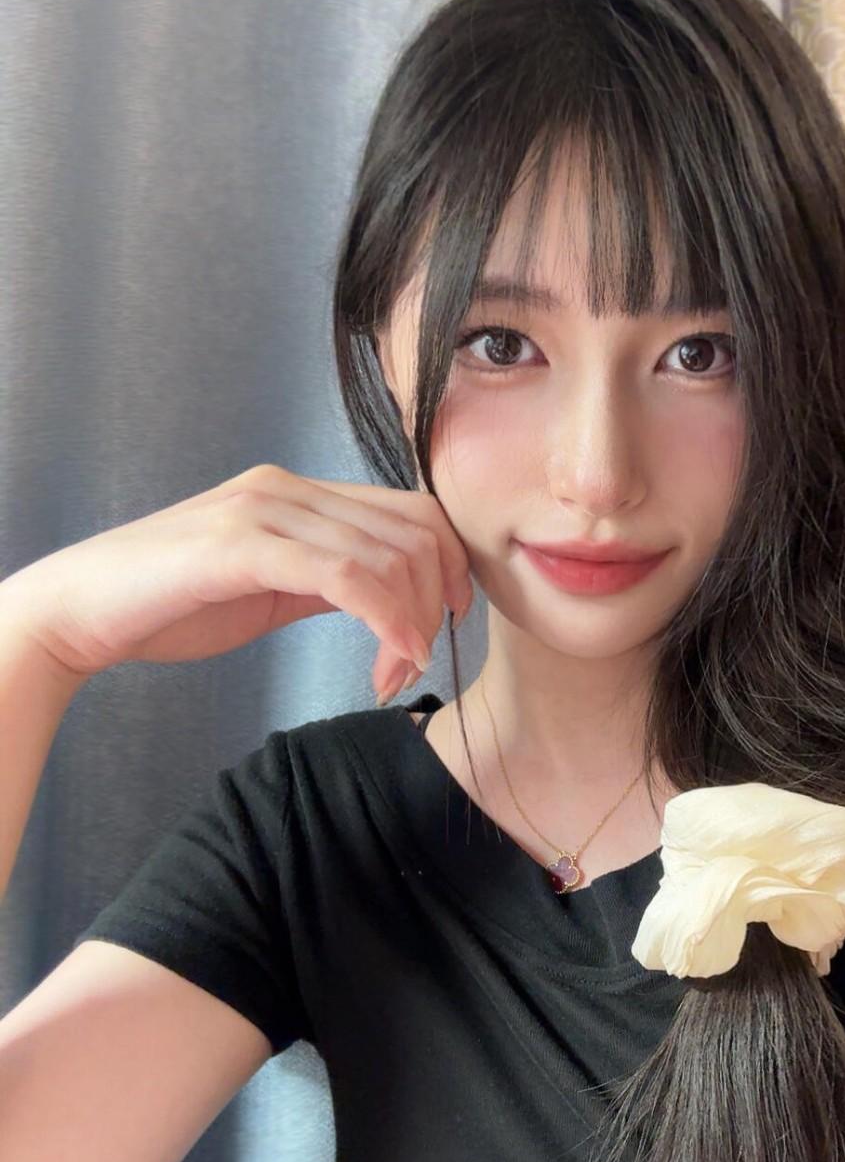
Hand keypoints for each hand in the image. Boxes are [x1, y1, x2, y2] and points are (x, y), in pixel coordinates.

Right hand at [0, 463, 473, 699]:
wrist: (80, 611)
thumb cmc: (168, 605)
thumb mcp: (266, 588)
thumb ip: (325, 580)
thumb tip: (386, 599)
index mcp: (297, 492)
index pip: (411, 511)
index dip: (447, 567)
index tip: (442, 623)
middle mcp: (287, 487)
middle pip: (414, 530)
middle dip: (435, 601)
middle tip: (416, 661)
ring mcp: (264, 509)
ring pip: (388, 555)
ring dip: (410, 624)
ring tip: (392, 674)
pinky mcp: (243, 544)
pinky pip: (347, 575)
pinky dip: (385, 621)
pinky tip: (385, 662)